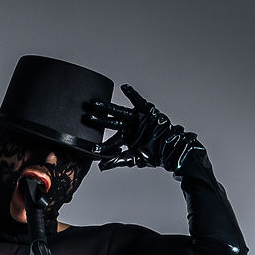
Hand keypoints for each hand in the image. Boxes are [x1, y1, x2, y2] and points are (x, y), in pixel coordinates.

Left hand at [89, 84, 203, 173]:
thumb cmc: (154, 154)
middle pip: (110, 122)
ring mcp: (136, 118)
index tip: (87, 143)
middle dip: (98, 120)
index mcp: (125, 138)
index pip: (110, 140)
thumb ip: (118, 160)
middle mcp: (129, 127)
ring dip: (107, 107)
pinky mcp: (146, 112)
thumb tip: (101, 167)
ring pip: (119, 112)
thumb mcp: (134, 159)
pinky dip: (132, 94)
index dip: (100, 142)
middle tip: (85, 117)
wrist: (170, 149)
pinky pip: (138, 101)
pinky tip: (124, 88)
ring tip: (95, 103)